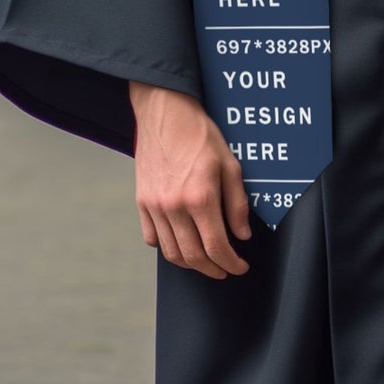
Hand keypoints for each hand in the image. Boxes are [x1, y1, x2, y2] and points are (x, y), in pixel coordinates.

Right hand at [130, 81, 250, 278]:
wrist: (166, 113)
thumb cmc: (201, 133)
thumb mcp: (230, 163)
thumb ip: (237, 203)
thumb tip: (242, 235)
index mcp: (200, 197)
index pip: (216, 246)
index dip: (230, 263)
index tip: (239, 267)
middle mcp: (174, 207)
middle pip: (192, 256)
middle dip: (212, 269)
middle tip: (225, 270)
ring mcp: (154, 207)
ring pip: (171, 252)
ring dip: (190, 263)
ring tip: (206, 261)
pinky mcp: (141, 203)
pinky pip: (152, 238)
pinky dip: (167, 248)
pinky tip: (181, 243)